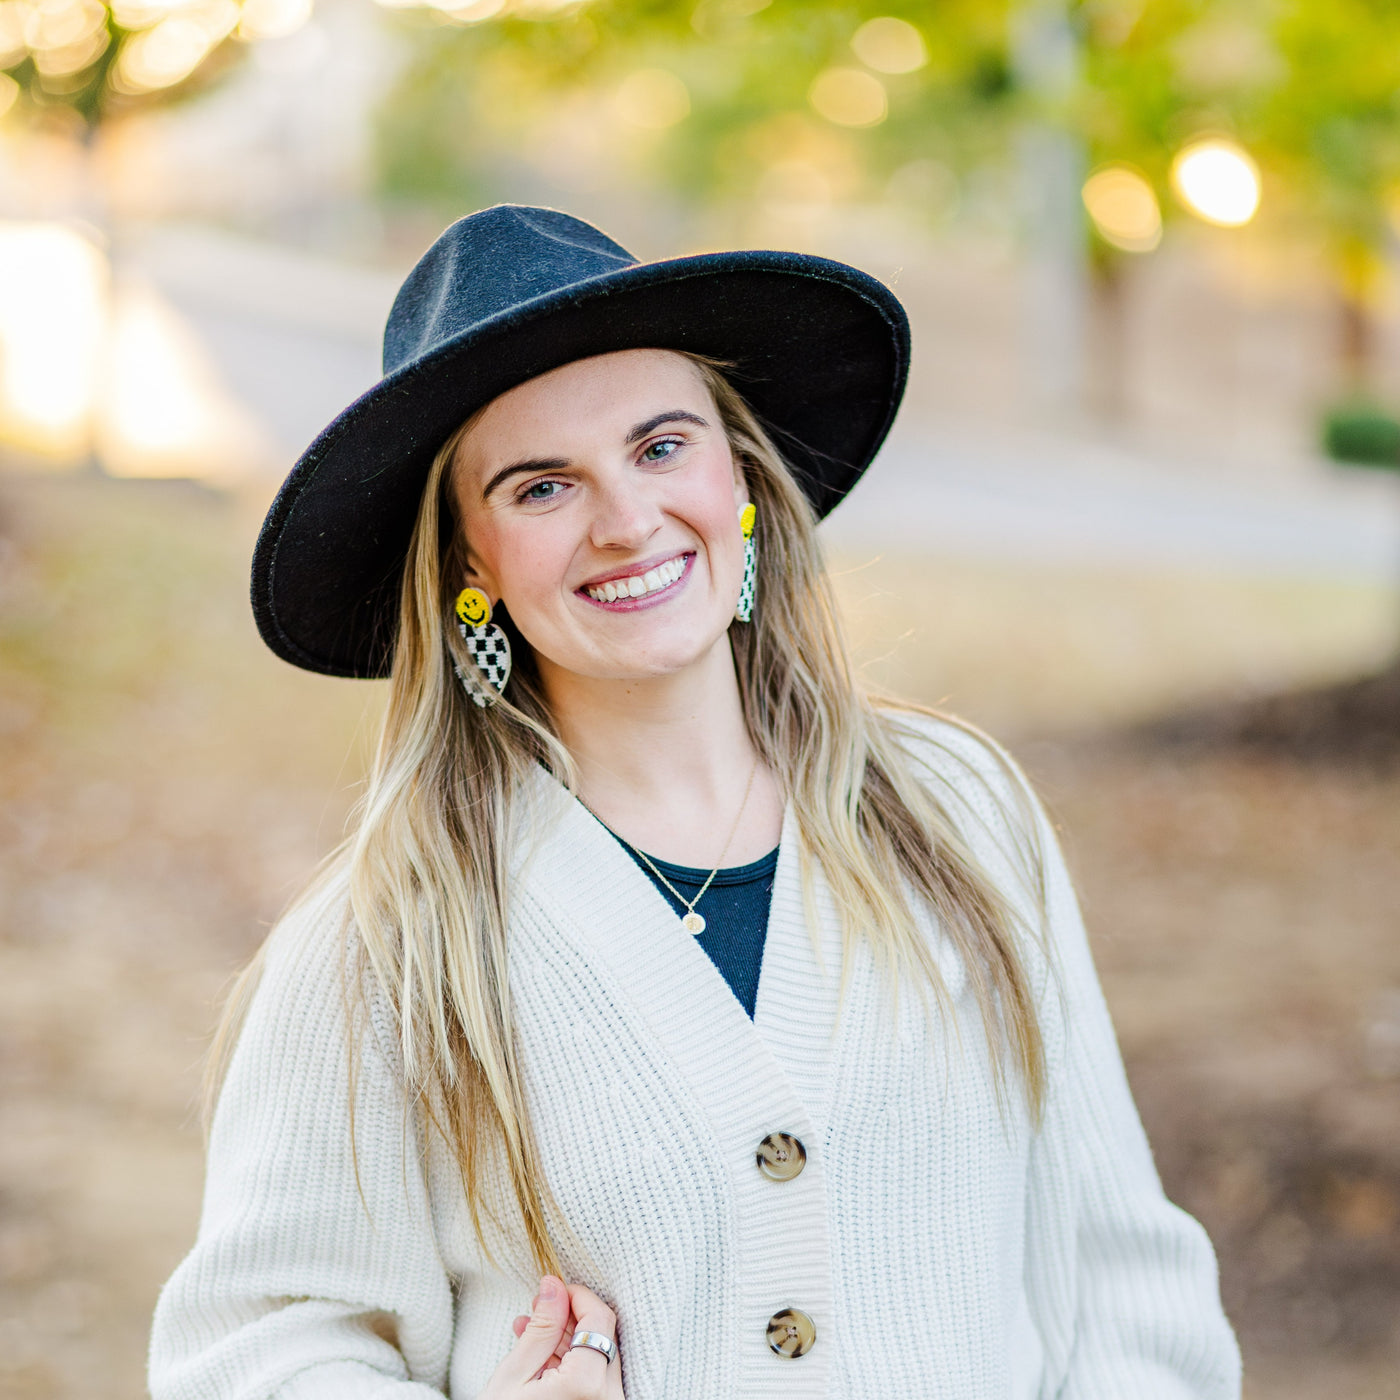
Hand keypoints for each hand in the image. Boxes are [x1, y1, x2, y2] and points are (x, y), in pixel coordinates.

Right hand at [480, 1274, 623, 1397]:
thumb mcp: (514, 1375)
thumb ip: (541, 1328)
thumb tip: (554, 1285)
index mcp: (586, 1386)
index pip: (600, 1318)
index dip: (577, 1295)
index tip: (552, 1290)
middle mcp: (608, 1399)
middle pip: (603, 1336)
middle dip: (570, 1318)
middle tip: (536, 1311)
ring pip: (600, 1358)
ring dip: (569, 1340)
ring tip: (529, 1334)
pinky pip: (596, 1380)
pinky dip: (574, 1364)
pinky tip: (541, 1360)